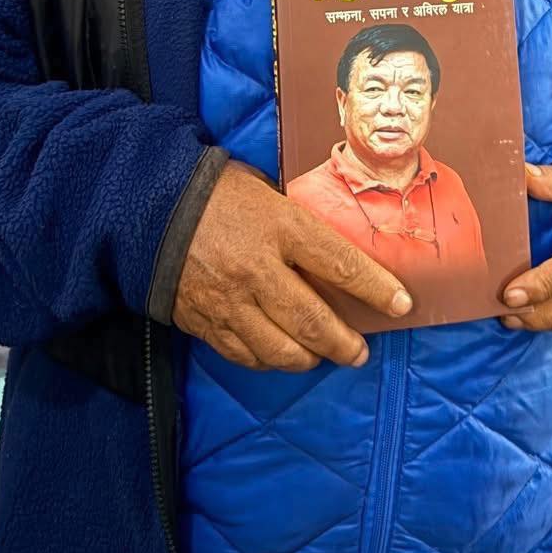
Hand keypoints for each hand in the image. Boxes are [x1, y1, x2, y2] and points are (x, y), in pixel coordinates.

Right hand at [173, 162, 412, 371]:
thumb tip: (335, 253)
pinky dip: (270, 360)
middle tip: (360, 351)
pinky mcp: (206, 322)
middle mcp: (257, 269)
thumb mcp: (267, 191)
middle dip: (344, 343)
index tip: (401, 304)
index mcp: (279, 226)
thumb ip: (298, 223)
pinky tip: (282, 354)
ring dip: (310, 357)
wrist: (150, 210)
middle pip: (313, 320)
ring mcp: (230, 301)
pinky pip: (247, 355)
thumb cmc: (218, 193)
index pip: (339, 263)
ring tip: (324, 355)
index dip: (375, 288)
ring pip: (281, 349)